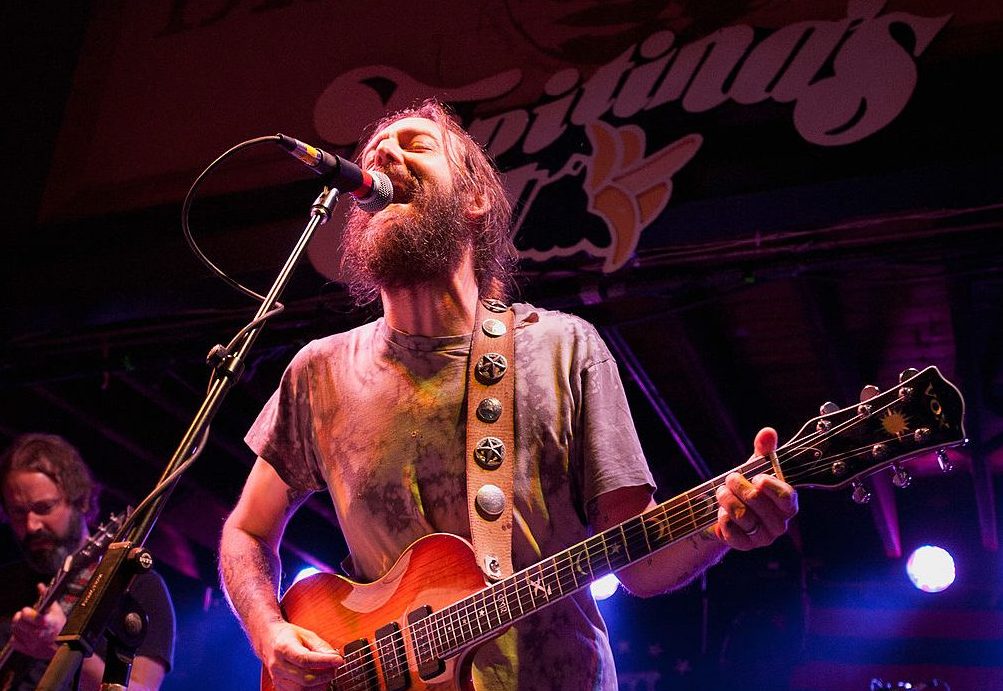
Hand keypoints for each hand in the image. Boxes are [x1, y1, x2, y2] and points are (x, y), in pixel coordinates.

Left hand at [10, 583, 65, 658]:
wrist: (66, 645)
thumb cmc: (63, 627)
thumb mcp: (57, 610)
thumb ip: (47, 596)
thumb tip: (40, 586)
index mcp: (45, 622)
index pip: (26, 614)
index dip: (26, 611)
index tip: (28, 610)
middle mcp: (37, 634)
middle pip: (18, 622)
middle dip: (20, 617)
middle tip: (25, 615)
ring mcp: (32, 643)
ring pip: (15, 631)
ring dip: (18, 625)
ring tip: (25, 623)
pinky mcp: (28, 650)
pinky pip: (14, 642)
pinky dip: (17, 636)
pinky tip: (24, 633)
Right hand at [259, 620, 343, 689]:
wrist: (269, 640)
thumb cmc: (289, 636)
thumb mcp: (307, 635)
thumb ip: (322, 647)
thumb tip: (336, 659)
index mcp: (283, 647)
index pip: (305, 659)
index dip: (324, 662)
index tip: (339, 660)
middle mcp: (277, 665)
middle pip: (305, 678)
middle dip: (325, 675)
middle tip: (335, 667)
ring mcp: (277, 678)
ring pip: (302, 690)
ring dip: (320, 684)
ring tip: (327, 674)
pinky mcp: (279, 687)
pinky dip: (312, 689)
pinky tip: (318, 681)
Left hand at [712, 427, 797, 550]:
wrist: (728, 510)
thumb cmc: (748, 486)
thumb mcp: (755, 467)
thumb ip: (764, 451)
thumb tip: (768, 432)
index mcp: (787, 505)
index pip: (787, 498)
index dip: (771, 487)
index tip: (756, 477)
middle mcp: (779, 524)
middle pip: (758, 504)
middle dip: (739, 486)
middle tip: (729, 478)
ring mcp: (763, 537)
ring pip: (743, 517)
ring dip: (727, 500)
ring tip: (721, 491)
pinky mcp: (745, 546)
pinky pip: (732, 533)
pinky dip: (723, 519)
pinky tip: (721, 513)